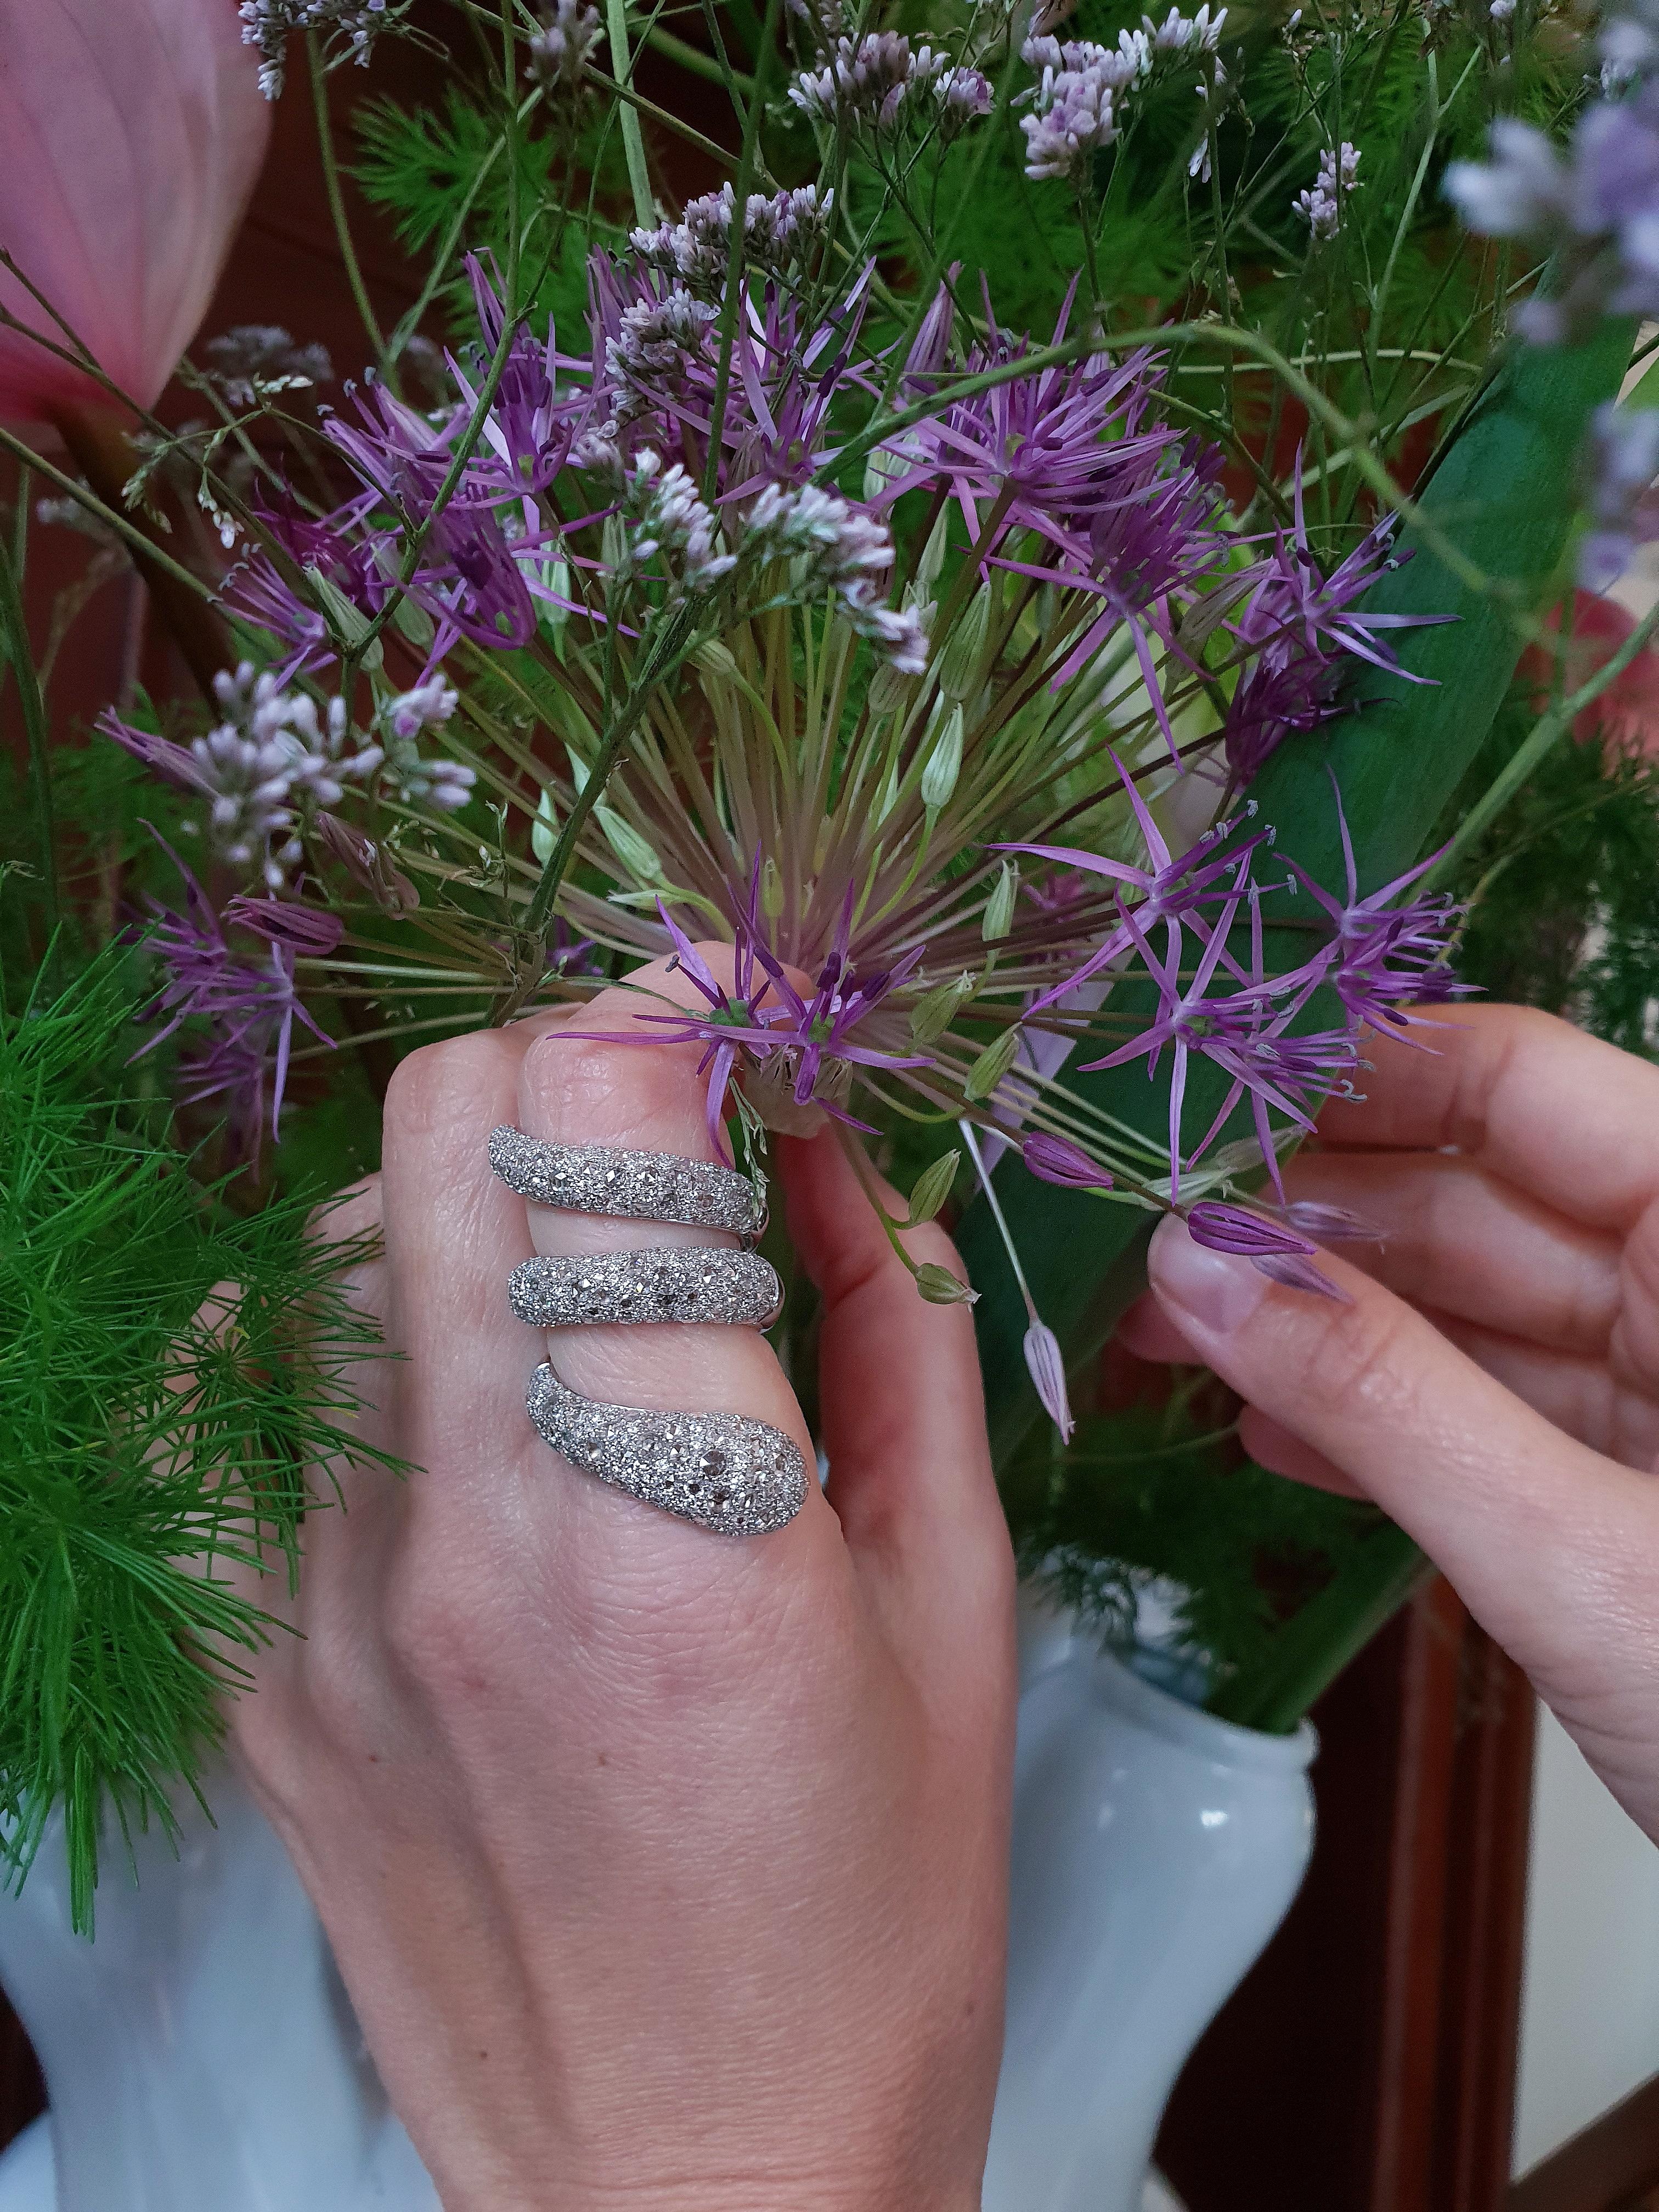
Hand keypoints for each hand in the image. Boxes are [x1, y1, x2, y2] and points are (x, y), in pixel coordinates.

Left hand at [229, 947, 1015, 2211]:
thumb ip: (887, 1326)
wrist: (690, 2186)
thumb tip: (818, 1141)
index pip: (601, 1124)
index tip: (740, 1009)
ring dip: (461, 1203)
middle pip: (440, 1128)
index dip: (678, 1004)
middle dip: (571, 1068)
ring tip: (571, 1292)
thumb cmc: (870, 1923)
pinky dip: (328, 1329)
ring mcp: (317, 1610)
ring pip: (326, 1237)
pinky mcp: (248, 1673)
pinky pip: (228, 1393)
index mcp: (678, 1531)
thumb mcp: (951, 1602)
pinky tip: (431, 1387)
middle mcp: (463, 1546)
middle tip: (670, 1132)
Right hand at [1121, 1004, 1658, 1838]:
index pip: (1515, 1078)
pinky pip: (1490, 1423)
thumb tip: (1197, 1269)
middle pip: (1469, 1194)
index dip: (1349, 1068)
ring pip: (1465, 1315)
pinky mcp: (1636, 1498)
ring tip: (1168, 1336)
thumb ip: (1391, 1406)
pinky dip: (1379, 1430)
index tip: (1189, 1093)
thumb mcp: (1595, 1564)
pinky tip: (1268, 1436)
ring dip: (1316, 1327)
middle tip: (1135, 1238)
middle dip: (1299, 1215)